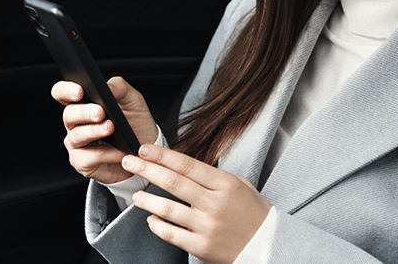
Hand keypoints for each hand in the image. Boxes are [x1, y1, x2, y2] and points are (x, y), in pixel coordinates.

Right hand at [51, 77, 158, 183]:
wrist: (145, 153)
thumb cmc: (136, 125)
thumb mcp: (133, 101)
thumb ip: (120, 88)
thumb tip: (107, 87)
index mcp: (82, 104)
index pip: (62, 93)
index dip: (66, 90)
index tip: (80, 91)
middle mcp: (75, 123)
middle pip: (68, 114)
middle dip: (84, 112)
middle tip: (100, 112)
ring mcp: (76, 144)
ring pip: (76, 136)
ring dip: (94, 131)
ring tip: (111, 128)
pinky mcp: (82, 162)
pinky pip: (88, 157)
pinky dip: (106, 154)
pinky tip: (120, 152)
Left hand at [122, 144, 271, 263]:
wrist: (268, 245)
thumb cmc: (253, 212)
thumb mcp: (240, 185)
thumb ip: (212, 176)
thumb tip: (181, 166)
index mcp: (225, 184)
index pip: (187, 165)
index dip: (162, 155)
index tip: (144, 150)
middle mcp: (215, 204)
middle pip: (173, 182)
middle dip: (146, 169)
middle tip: (129, 162)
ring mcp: (207, 226)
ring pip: (167, 209)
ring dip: (146, 200)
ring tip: (136, 195)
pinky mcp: (201, 247)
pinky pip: (171, 234)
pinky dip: (157, 225)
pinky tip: (151, 219)